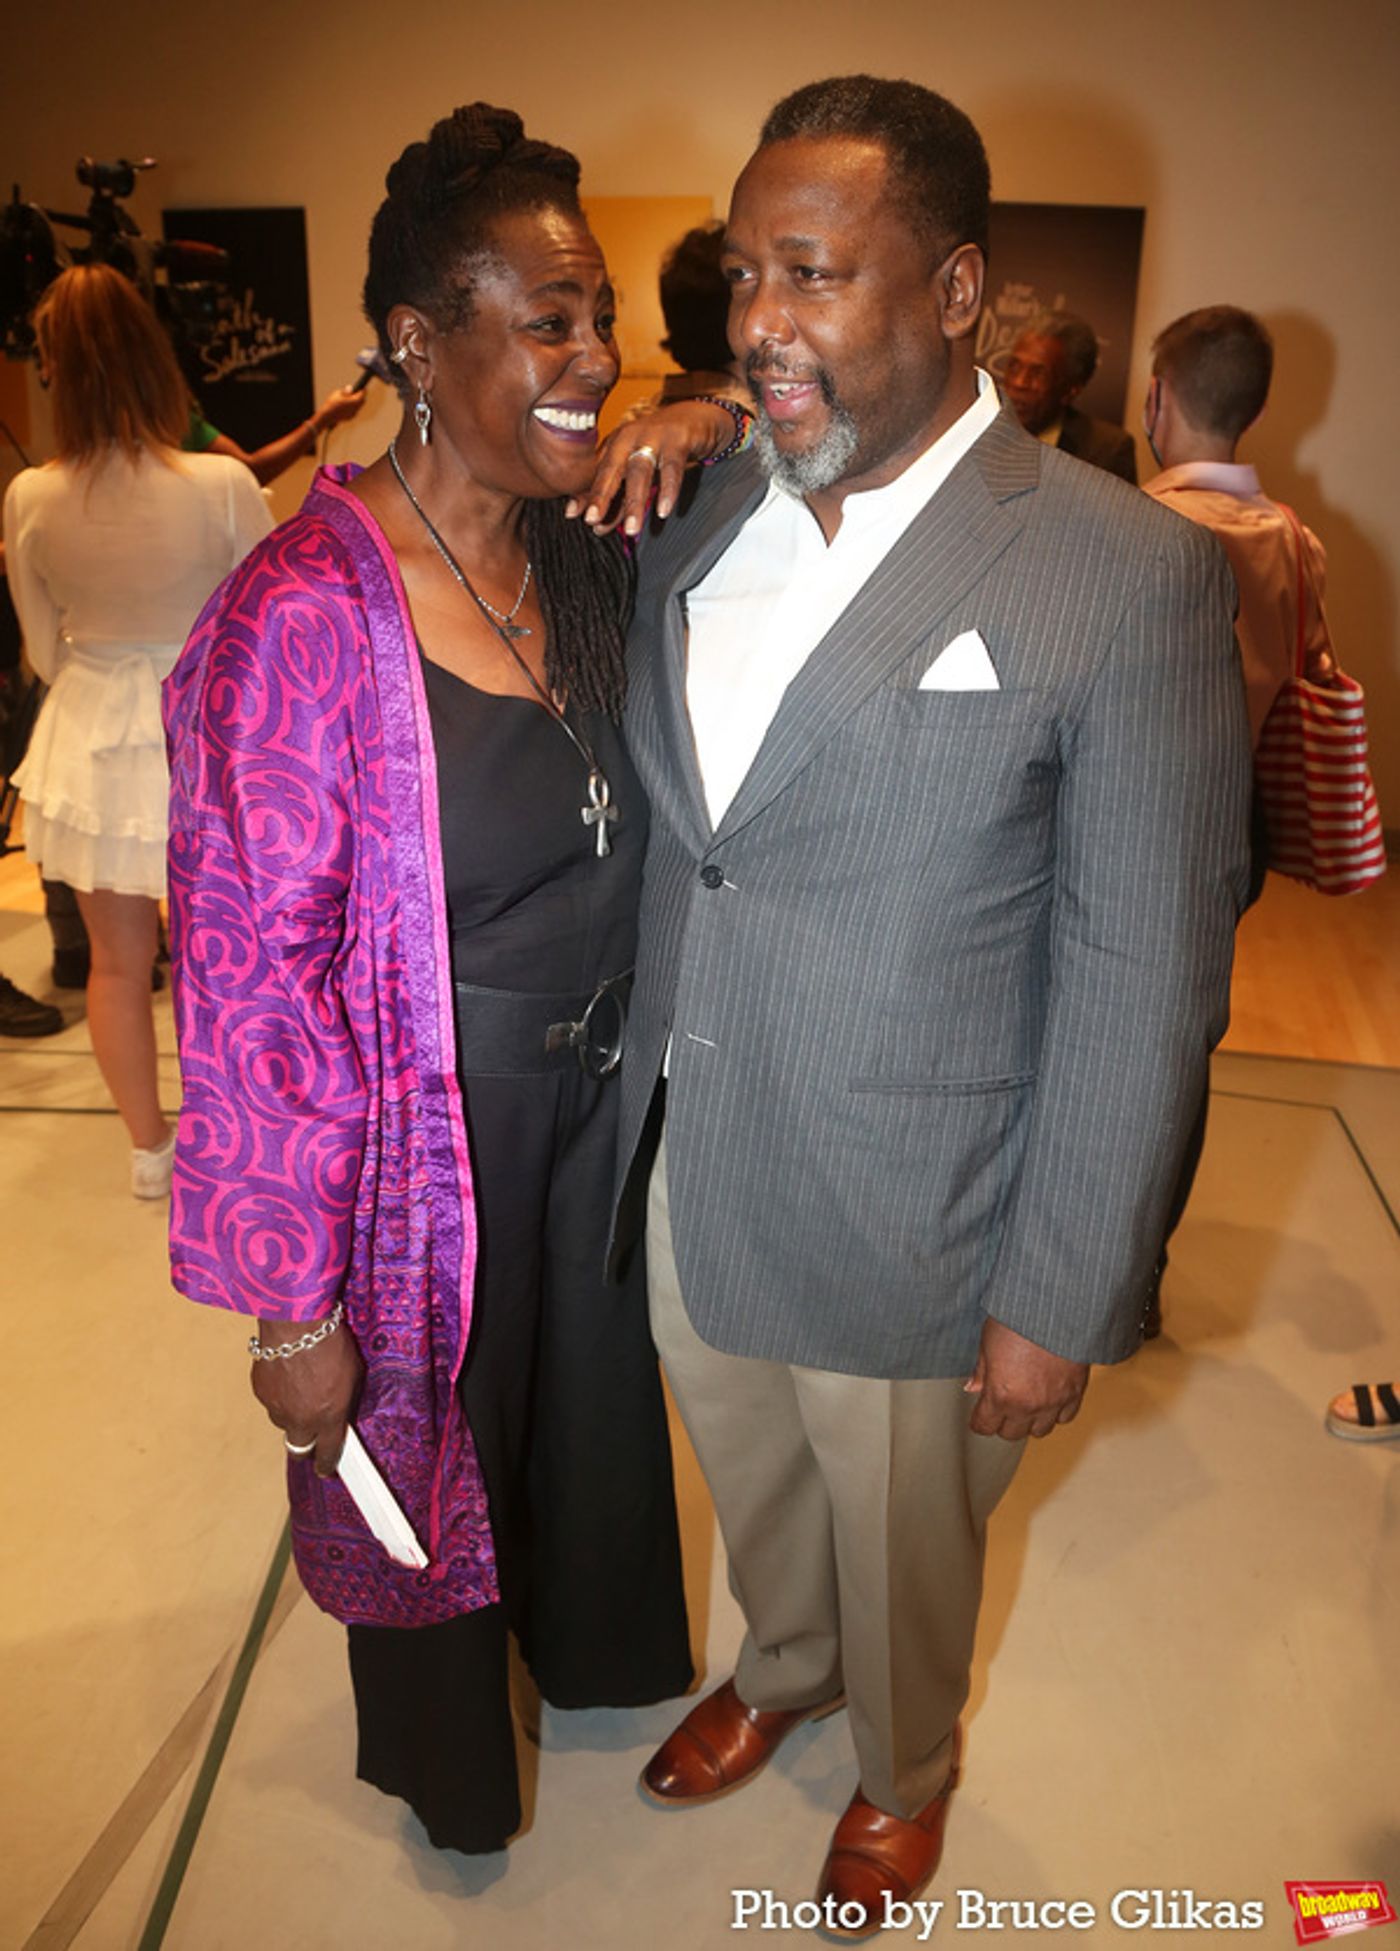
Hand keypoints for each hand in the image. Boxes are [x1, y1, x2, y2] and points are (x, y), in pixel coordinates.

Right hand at [251, 1316, 363, 1477]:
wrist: (296, 1323)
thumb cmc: (330, 1343)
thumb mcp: (354, 1373)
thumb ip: (347, 1400)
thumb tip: (342, 1411)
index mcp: (329, 1417)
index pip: (328, 1453)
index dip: (327, 1464)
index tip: (326, 1469)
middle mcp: (301, 1419)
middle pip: (299, 1450)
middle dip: (306, 1446)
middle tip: (312, 1434)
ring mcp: (277, 1408)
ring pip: (283, 1423)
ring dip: (291, 1414)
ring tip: (301, 1388)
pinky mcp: (261, 1393)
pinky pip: (271, 1401)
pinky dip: (278, 1393)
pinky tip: (287, 1373)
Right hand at [315, 384, 367, 432]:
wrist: (327, 416)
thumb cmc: (332, 403)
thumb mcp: (338, 393)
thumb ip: (346, 391)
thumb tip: (350, 388)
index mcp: (354, 401)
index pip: (362, 395)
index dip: (363, 390)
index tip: (363, 388)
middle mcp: (355, 408)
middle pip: (362, 401)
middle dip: (361, 396)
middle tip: (360, 391)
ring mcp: (353, 414)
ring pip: (358, 407)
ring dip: (358, 402)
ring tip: (355, 397)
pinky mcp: (350, 418)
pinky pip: (354, 411)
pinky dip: (354, 407)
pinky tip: (350, 404)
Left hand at [566, 401, 742, 536]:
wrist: (695, 418)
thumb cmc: (660, 448)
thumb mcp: (635, 469)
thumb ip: (617, 496)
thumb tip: (593, 525)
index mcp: (616, 444)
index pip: (598, 474)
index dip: (585, 495)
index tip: (572, 515)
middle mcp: (630, 437)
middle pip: (612, 469)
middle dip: (601, 496)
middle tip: (592, 521)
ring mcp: (654, 436)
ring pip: (640, 472)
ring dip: (634, 502)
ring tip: (632, 529)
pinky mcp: (678, 439)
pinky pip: (672, 467)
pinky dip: (668, 490)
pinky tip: (664, 511)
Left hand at [964, 1316, 1089, 1440]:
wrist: (1057, 1307)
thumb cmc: (1020, 1318)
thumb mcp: (988, 1341)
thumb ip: (981, 1371)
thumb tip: (973, 1387)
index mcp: (1001, 1394)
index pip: (984, 1426)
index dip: (979, 1420)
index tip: (980, 1414)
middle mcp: (1028, 1405)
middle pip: (1011, 1433)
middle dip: (1003, 1421)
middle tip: (1001, 1404)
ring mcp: (1054, 1402)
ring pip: (1039, 1431)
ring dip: (1030, 1420)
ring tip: (1026, 1402)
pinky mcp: (1075, 1393)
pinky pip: (1065, 1418)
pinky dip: (1056, 1412)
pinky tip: (1049, 1398)